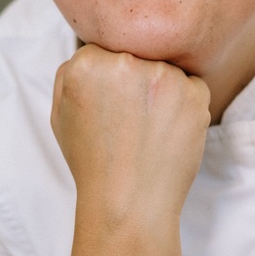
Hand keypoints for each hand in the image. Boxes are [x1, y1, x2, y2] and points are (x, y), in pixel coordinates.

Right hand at [51, 44, 209, 223]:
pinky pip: (192, 86)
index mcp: (87, 64)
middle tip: (131, 120)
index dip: (109, 80)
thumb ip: (70, 74)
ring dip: (161, 91)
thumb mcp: (60, 115)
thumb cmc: (93, 164)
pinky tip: (168, 133)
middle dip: (136, 83)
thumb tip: (93, 52)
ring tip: (148, 130)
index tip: (110, 106)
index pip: (105, 50)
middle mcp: (125, 63)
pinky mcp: (194, 92)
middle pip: (137, 56)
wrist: (128, 205)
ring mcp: (164, 76)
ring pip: (165, 70)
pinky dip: (185, 106)